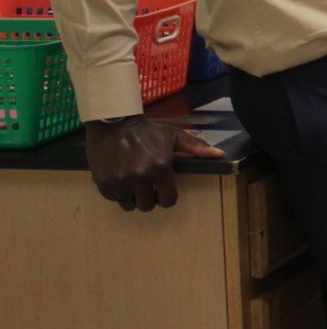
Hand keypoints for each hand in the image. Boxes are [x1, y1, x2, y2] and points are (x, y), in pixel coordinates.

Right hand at [86, 117, 225, 211]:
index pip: (168, 200)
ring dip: (132, 196)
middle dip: (149, 198)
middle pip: (147, 205)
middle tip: (146, 186)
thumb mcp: (173, 136)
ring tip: (132, 182)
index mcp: (161, 168)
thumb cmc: (147, 130)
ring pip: (129, 204)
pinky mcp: (103, 182)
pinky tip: (120, 179)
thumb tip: (221, 155)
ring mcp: (120, 181)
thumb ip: (196, 148)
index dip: (166, 197)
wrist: (113, 122)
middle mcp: (140, 177)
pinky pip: (113, 198)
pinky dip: (117, 193)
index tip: (162, 191)